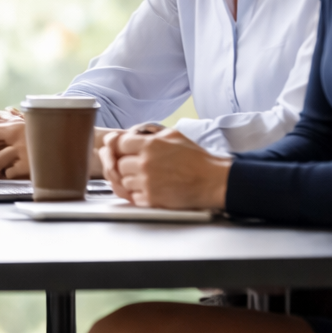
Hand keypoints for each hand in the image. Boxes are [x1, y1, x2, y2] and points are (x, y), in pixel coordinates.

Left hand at [0, 112, 115, 179]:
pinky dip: (9, 176)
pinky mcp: (31, 166)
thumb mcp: (35, 122)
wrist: (83, 143)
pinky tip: (16, 174)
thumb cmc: (59, 134)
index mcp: (14, 126)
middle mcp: (15, 137)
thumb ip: (12, 121)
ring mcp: (23, 151)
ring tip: (1, 171)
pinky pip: (9, 174)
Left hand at [98, 126, 229, 210]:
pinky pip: (132, 196)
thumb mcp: (174, 135)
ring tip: (148, 178)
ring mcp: (147, 182)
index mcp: (150, 145)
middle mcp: (145, 163)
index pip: (118, 144)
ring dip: (132, 181)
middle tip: (140, 167)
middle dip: (127, 165)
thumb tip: (132, 133)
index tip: (125, 152)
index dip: (121, 148)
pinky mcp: (151, 199)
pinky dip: (139, 194)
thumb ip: (151, 133)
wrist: (212, 181)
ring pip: (123, 181)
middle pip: (119, 164)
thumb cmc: (196, 159)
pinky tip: (151, 188)